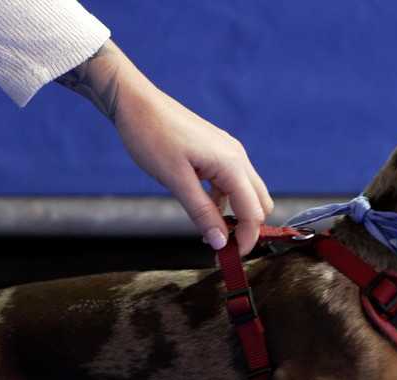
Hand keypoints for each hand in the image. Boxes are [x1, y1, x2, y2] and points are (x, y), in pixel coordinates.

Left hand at [57, 41, 272, 255]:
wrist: (137, 104)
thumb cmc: (153, 136)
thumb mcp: (176, 181)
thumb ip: (201, 212)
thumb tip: (221, 242)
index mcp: (232, 164)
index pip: (253, 212)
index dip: (246, 239)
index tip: (229, 258)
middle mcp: (237, 157)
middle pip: (259, 203)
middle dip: (247, 228)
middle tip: (223, 247)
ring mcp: (228, 152)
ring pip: (246, 193)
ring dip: (234, 215)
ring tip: (210, 232)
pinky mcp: (217, 151)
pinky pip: (230, 183)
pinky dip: (223, 201)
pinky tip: (203, 209)